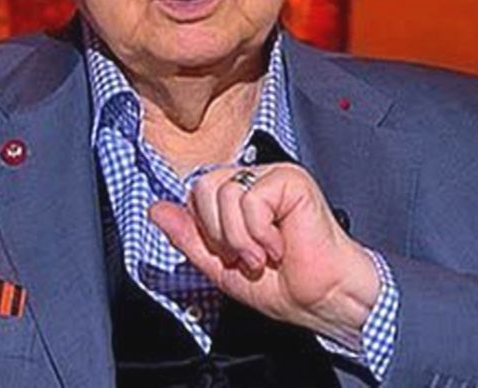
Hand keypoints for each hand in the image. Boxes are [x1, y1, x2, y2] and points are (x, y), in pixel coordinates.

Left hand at [148, 163, 380, 348]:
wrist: (322, 299)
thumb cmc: (284, 284)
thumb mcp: (219, 266)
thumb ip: (188, 236)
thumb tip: (155, 210)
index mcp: (238, 196)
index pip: (195, 192)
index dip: (207, 230)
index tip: (232, 256)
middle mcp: (255, 180)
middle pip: (203, 186)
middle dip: (220, 234)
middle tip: (246, 257)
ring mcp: (274, 177)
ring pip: (225, 193)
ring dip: (241, 239)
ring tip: (264, 256)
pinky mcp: (292, 180)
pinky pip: (251, 198)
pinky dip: (260, 233)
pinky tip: (279, 246)